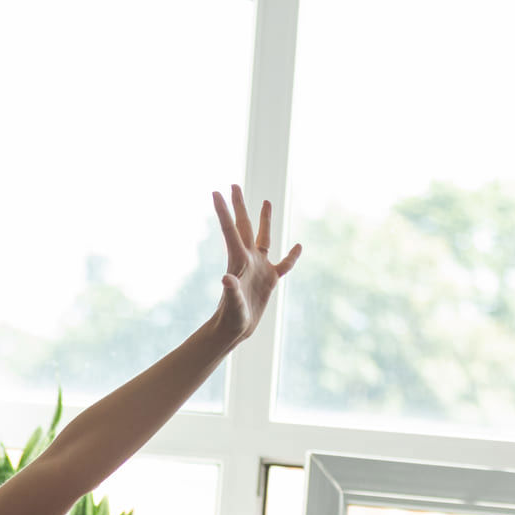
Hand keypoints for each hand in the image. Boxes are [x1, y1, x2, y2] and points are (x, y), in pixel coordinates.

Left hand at [211, 186, 301, 346]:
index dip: (224, 210)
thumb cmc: (231, 318)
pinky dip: (291, 256)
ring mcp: (259, 267)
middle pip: (244, 226)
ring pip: (264, 237)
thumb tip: (226, 279)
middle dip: (239, 205)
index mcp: (238, 260)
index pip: (230, 229)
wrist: (235, 330)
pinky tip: (298, 247)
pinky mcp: (270, 279)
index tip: (216, 191)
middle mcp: (248, 259)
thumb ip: (231, 291)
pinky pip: (284, 264)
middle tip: (234, 184)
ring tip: (266, 201)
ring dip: (265, 219)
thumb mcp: (232, 305)